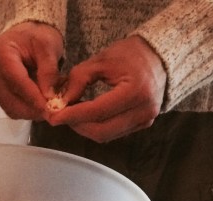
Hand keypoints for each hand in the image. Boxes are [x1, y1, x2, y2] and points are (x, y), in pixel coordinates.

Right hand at [0, 22, 64, 120]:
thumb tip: (49, 96)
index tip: (50, 109)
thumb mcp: (48, 46)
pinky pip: (11, 108)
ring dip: (30, 112)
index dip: (33, 98)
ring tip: (48, 109)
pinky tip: (39, 107)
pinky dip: (26, 111)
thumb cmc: (37, 36)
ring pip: (10, 107)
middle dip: (32, 109)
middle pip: (10, 98)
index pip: (16, 81)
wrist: (27, 36)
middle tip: (52, 113)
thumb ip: (49, 70)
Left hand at [47, 35, 165, 141]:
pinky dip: (97, 127)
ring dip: (85, 128)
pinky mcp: (143, 124)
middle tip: (60, 115)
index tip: (53, 115)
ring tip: (71, 114)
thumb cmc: (130, 54)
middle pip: (101, 131)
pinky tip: (86, 116)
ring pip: (106, 135)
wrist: (159, 58)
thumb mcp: (102, 60)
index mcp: (135, 92)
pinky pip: (114, 133)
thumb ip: (79, 79)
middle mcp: (143, 111)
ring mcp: (145, 120)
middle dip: (76, 125)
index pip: (98, 111)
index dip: (73, 115)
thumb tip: (60, 101)